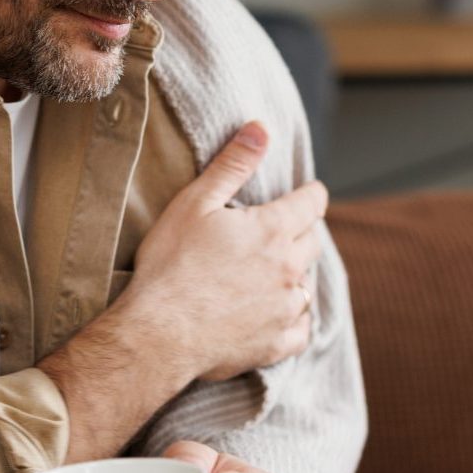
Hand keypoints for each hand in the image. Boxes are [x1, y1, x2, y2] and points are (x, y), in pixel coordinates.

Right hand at [120, 121, 328, 381]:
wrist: (158, 333)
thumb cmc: (170, 265)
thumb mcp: (195, 203)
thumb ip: (233, 165)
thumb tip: (260, 129)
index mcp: (273, 230)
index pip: (312, 203)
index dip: (310, 194)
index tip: (306, 193)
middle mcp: (288, 269)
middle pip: (313, 242)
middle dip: (301, 232)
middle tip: (279, 230)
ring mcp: (285, 308)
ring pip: (307, 284)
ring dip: (294, 275)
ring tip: (271, 272)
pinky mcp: (276, 343)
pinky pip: (301, 328)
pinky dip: (294, 318)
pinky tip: (276, 314)